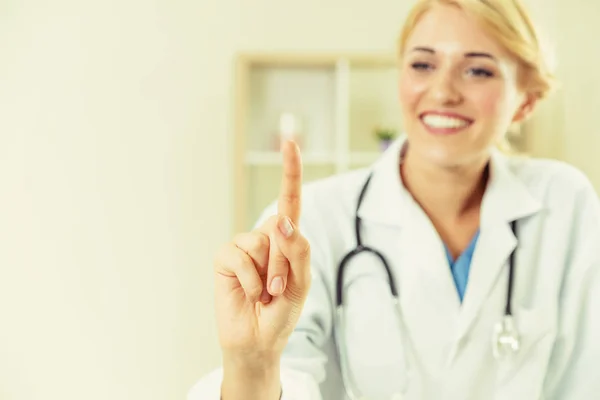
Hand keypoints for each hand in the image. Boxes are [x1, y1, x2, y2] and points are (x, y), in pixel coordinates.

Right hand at [214, 140, 311, 370]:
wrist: (257, 342)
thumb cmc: (281, 312)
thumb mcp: (300, 283)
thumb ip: (298, 250)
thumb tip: (283, 219)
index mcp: (287, 240)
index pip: (290, 201)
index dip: (290, 171)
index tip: (290, 142)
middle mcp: (265, 237)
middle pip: (279, 226)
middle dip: (284, 261)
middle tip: (279, 289)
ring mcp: (243, 247)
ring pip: (260, 241)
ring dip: (267, 274)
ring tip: (265, 293)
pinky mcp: (224, 258)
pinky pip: (239, 256)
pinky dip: (249, 279)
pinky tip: (249, 293)